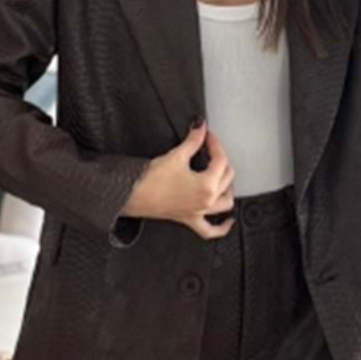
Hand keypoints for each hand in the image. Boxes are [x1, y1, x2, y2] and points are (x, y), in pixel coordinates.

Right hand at [123, 120, 237, 238]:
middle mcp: (206, 201)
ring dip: (228, 188)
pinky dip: (222, 228)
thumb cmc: (151, 181)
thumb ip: (193, 141)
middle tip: (210, 148)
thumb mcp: (176, 156)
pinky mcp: (188, 219)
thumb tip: (200, 129)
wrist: (133, 195)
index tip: (207, 135)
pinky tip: (228, 223)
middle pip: (226, 177)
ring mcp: (199, 212)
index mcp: (207, 185)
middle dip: (221, 159)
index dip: (214, 143)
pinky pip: (210, 230)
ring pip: (225, 203)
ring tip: (224, 176)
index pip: (220, 159)